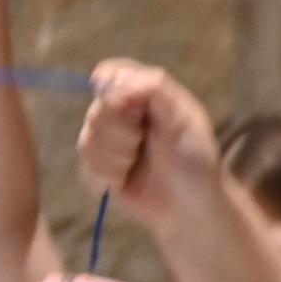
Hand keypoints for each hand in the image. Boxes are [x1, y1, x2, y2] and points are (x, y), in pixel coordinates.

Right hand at [77, 59, 226, 230]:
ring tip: (136, 165)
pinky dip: (107, 178)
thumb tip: (113, 78)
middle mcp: (119, 114)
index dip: (111, 91)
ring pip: (87, 141)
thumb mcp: (185, 118)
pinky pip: (85, 168)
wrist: (191, 208)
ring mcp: (105, 142)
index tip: (132, 111)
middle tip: (144, 144)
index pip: (109, 73)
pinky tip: (123, 182)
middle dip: (121, 133)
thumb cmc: (195, 159)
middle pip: (95, 111)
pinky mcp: (96, 171)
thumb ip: (154, 90)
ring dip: (116, 158)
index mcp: (142, 93)